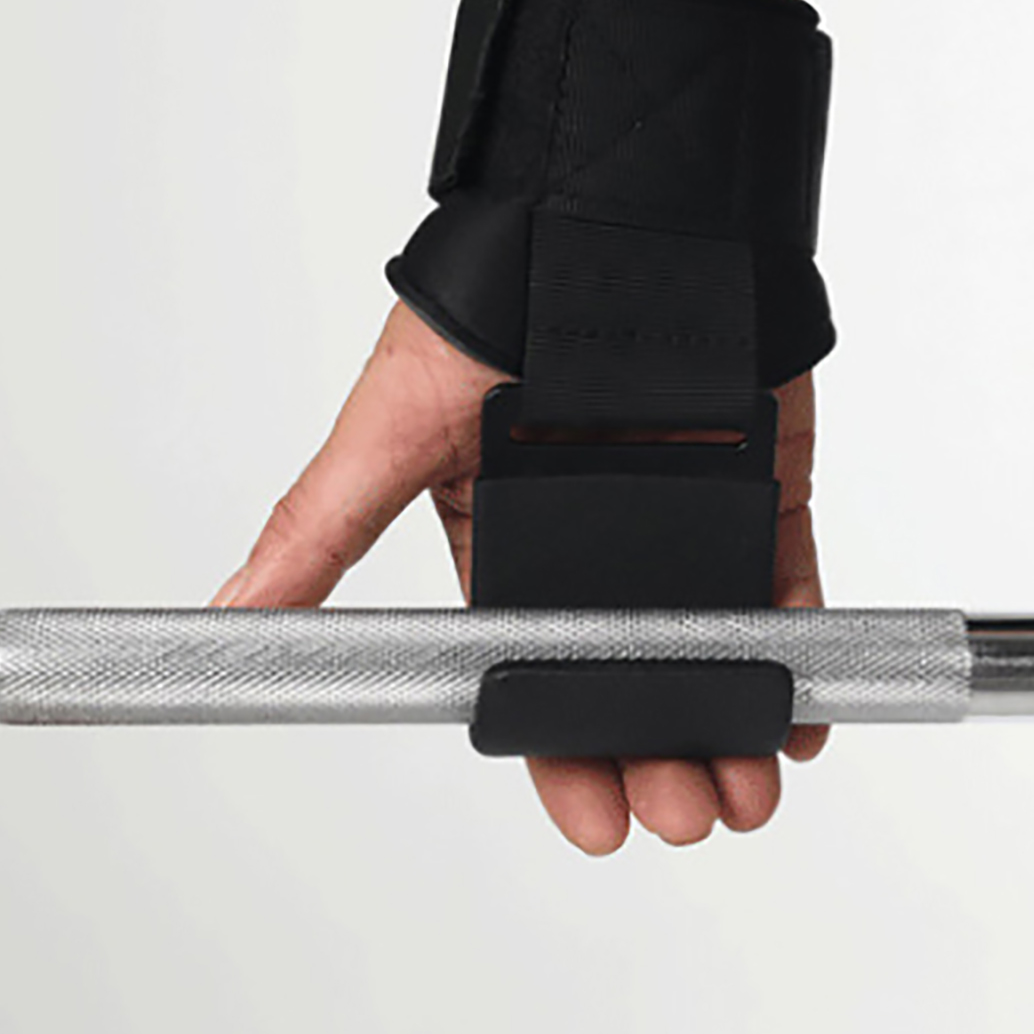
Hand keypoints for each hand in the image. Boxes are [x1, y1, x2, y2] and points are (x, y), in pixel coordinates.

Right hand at [212, 300, 828, 853]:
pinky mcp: (758, 494)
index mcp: (504, 550)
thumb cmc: (488, 310)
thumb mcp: (387, 432)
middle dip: (657, 758)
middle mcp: (596, 554)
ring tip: (743, 792)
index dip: (564, 756)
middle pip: (632, 684)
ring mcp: (683, 527)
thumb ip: (320, 529)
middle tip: (681, 813)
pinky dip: (799, 654)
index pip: (534, 678)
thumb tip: (230, 614)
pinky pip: (785, 588)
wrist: (603, 213)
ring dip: (733, 728)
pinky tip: (804, 716)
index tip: (593, 820)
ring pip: (713, 655)